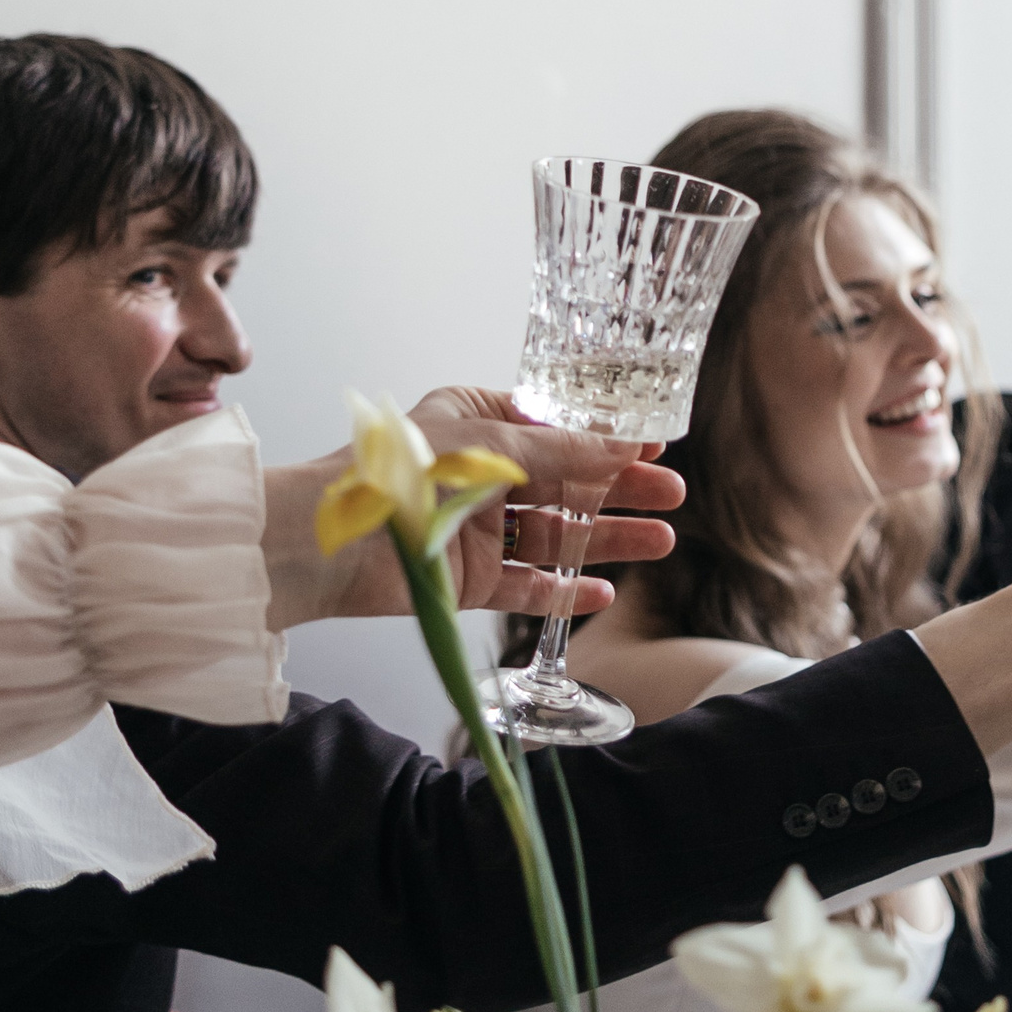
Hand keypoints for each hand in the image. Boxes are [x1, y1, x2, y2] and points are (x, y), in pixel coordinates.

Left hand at [266, 387, 686, 624]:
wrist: (340, 540)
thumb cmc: (404, 473)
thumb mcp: (493, 445)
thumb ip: (563, 451)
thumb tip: (625, 445)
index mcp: (478, 421)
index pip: (555, 427)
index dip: (606, 438)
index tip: (654, 443)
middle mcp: (481, 473)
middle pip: (565, 483)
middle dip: (619, 490)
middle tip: (671, 496)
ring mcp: (478, 530)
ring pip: (555, 535)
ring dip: (606, 539)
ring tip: (661, 542)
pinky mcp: (471, 580)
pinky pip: (528, 585)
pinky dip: (564, 590)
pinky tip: (605, 590)